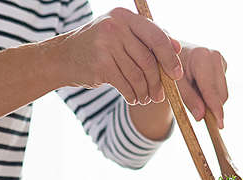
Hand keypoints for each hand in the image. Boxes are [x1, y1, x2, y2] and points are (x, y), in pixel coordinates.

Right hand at [58, 7, 182, 105]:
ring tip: (146, 98)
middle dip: (158, 82)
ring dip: (144, 92)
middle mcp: (115, 27)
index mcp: (125, 17)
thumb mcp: (122, 34)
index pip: (156, 37)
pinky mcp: (100, 64)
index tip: (177, 75)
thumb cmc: (100, 46)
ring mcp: (105, 45)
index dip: (170, 58)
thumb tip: (177, 47)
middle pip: (148, 60)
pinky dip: (132, 95)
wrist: (65, 57)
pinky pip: (125, 85)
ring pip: (137, 76)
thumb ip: (148, 38)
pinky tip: (133, 98)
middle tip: (160, 95)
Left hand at [177, 45, 227, 127]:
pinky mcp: (223, 65)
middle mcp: (215, 56)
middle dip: (211, 106)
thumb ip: (188, 99)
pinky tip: (198, 86)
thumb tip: (201, 116)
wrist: (171, 53)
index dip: (215, 109)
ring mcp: (221, 60)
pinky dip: (211, 94)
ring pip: (222, 93)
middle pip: (220, 94)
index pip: (211, 90)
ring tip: (193, 92)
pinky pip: (221, 89)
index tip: (220, 125)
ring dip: (210, 100)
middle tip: (194, 108)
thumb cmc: (170, 68)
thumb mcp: (174, 84)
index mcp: (201, 57)